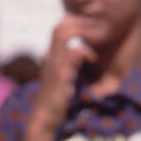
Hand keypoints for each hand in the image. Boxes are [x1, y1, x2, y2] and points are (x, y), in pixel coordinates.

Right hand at [30, 16, 97, 136]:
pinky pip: (75, 52)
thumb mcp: (61, 77)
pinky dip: (86, 52)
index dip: (73, 24)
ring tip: (94, 41)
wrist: (45, 117)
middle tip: (96, 32)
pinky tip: (93, 60)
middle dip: (79, 24)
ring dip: (83, 35)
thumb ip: (68, 64)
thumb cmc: (55, 99)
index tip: (89, 31)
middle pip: (59, 27)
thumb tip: (79, 53)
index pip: (58, 30)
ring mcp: (53, 64)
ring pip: (65, 35)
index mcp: (49, 57)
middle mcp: (49, 57)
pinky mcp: (60, 73)